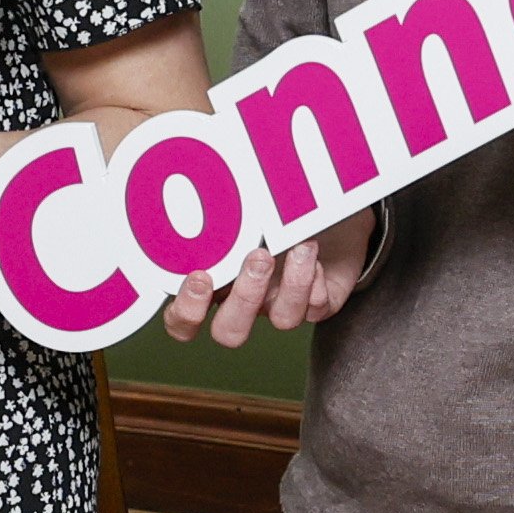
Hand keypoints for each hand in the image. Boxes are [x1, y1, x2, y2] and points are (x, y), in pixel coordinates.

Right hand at [167, 205, 376, 344]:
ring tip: (302, 245)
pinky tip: (315, 252)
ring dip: (293, 284)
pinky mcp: (320, 302)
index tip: (200, 276)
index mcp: (216, 282)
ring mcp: (283, 303)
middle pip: (230, 332)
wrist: (329, 208)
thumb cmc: (274, 202)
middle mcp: (248, 300)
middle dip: (244, 299)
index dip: (186, 311)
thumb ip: (218, 208)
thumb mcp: (244, 203)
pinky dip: (316, 281)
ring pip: (282, 321)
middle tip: (259, 258)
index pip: (185, 319)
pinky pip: (316, 309)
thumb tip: (199, 180)